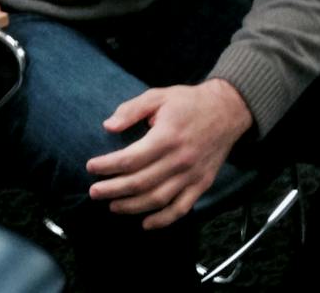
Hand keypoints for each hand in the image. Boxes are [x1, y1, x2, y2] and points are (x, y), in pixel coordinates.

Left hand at [86, 80, 252, 229]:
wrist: (228, 110)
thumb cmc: (189, 102)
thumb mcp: (158, 96)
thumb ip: (132, 110)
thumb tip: (108, 126)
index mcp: (166, 137)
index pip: (130, 159)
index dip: (108, 166)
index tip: (91, 167)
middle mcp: (179, 160)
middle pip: (140, 183)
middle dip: (113, 190)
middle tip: (94, 192)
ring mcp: (192, 175)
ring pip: (158, 199)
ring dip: (132, 207)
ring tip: (112, 206)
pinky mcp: (202, 184)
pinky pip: (182, 208)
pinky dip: (163, 220)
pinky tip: (146, 224)